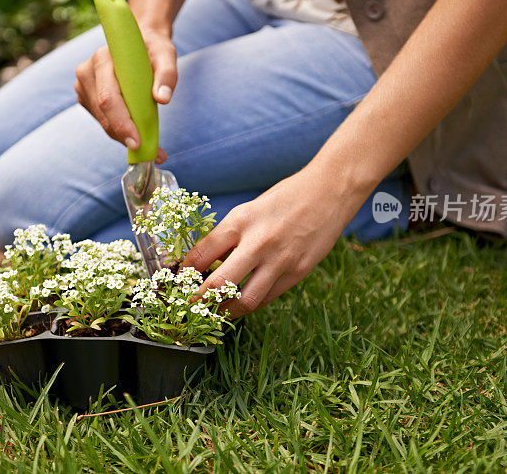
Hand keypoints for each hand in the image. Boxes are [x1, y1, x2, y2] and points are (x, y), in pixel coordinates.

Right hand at [75, 27, 176, 163]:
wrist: (137, 42)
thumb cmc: (152, 48)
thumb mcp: (166, 54)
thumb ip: (167, 74)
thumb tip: (163, 99)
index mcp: (103, 59)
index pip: (108, 99)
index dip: (122, 123)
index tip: (138, 142)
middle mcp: (87, 72)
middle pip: (104, 114)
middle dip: (126, 136)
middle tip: (153, 153)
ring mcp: (84, 86)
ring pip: (103, 122)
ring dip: (125, 136)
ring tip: (150, 144)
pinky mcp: (86, 97)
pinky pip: (103, 121)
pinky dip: (120, 130)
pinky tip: (136, 130)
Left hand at [181, 167, 367, 317]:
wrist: (328, 192)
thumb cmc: (284, 199)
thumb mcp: (248, 210)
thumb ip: (228, 236)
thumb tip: (204, 263)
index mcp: (240, 221)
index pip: (201, 253)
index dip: (184, 272)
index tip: (178, 280)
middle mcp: (258, 243)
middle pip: (218, 284)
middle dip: (198, 300)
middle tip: (187, 307)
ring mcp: (280, 261)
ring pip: (244, 301)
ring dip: (224, 312)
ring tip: (213, 314)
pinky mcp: (297, 273)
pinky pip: (267, 298)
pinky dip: (250, 304)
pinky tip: (240, 304)